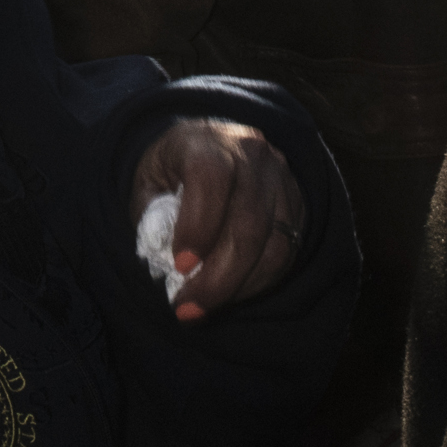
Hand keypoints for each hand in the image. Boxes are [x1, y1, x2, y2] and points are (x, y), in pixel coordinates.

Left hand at [129, 117, 307, 323]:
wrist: (211, 147)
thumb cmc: (173, 169)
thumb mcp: (148, 179)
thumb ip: (151, 213)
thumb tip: (163, 256)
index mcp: (207, 141)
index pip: (212, 177)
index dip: (198, 225)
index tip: (181, 265)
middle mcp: (252, 154)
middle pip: (247, 222)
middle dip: (217, 276)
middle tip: (188, 306)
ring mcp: (281, 180)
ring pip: (272, 244)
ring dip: (237, 286)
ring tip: (204, 306)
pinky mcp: (298, 206)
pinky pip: (286, 253)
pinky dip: (257, 282)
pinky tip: (230, 294)